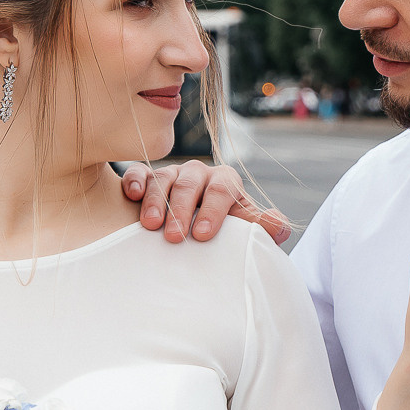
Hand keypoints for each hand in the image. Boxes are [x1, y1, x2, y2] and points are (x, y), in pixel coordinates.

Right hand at [121, 160, 291, 244]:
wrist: (198, 235)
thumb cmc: (223, 233)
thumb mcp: (244, 231)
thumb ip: (262, 228)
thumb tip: (277, 224)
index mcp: (225, 182)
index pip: (221, 189)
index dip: (212, 210)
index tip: (202, 235)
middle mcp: (199, 173)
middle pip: (190, 184)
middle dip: (182, 210)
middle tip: (175, 237)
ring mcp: (172, 174)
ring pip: (162, 178)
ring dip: (156, 201)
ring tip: (151, 225)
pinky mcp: (146, 179)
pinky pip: (138, 172)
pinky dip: (134, 180)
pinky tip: (131, 195)